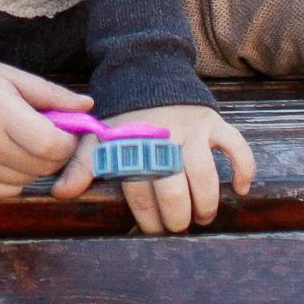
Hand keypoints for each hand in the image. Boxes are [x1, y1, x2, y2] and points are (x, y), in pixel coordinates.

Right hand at [0, 58, 92, 197]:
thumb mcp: (13, 77)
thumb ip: (53, 95)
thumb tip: (88, 107)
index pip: (50, 144)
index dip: (68, 142)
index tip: (68, 131)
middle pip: (45, 165)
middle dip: (58, 153)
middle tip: (48, 132)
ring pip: (33, 180)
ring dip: (39, 165)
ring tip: (24, 139)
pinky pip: (14, 190)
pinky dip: (20, 176)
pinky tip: (9, 153)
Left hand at [63, 102, 256, 239]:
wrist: (145, 74)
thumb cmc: (122, 119)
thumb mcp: (99, 138)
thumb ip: (82, 166)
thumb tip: (60, 194)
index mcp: (133, 146)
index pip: (141, 194)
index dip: (148, 220)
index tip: (153, 230)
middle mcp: (162, 138)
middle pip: (174, 189)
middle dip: (178, 217)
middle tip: (178, 226)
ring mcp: (190, 129)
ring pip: (204, 174)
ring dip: (206, 202)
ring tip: (203, 215)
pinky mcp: (213, 121)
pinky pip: (236, 145)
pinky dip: (243, 168)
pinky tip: (241, 189)